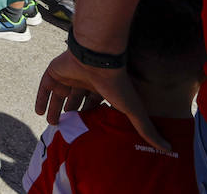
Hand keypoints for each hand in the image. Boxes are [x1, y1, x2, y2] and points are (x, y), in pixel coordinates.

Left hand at [35, 49, 169, 150]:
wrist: (97, 58)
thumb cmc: (116, 84)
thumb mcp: (133, 110)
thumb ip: (146, 129)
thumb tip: (168, 149)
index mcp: (100, 89)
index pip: (94, 105)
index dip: (91, 116)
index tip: (87, 131)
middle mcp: (84, 81)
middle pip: (76, 100)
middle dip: (73, 113)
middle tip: (68, 129)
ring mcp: (68, 76)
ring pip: (60, 95)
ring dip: (56, 108)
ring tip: (53, 124)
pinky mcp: (54, 72)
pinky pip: (44, 86)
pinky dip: (40, 98)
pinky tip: (38, 112)